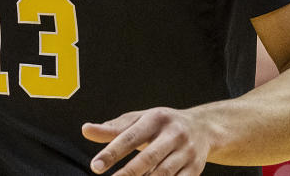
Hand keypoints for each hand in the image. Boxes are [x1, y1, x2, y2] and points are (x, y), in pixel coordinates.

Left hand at [82, 107, 213, 174]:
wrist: (203, 128)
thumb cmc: (162, 125)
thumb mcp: (139, 120)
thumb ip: (113, 128)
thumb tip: (86, 130)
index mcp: (156, 118)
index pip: (130, 136)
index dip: (112, 152)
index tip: (95, 166)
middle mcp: (173, 134)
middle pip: (149, 157)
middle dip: (129, 173)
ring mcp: (186, 152)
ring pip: (164, 173)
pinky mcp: (195, 168)